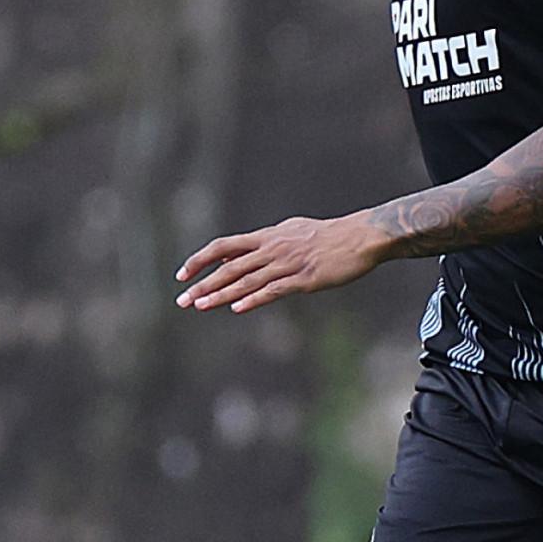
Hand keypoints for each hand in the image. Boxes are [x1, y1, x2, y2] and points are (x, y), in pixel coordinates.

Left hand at [176, 212, 383, 314]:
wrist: (360, 237)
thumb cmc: (327, 236)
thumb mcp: (290, 232)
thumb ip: (262, 243)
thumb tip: (235, 254)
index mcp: (267, 237)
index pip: (223, 246)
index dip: (201, 260)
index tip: (182, 275)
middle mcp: (272, 248)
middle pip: (229, 267)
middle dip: (203, 284)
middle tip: (182, 300)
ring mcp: (287, 264)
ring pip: (247, 280)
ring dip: (221, 295)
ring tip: (200, 306)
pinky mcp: (304, 279)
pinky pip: (274, 290)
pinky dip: (254, 299)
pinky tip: (238, 308)